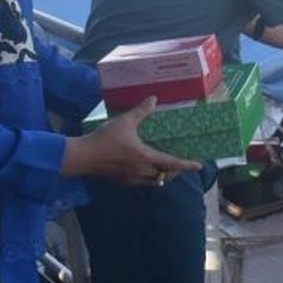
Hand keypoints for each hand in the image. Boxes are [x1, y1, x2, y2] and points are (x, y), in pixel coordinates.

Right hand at [63, 97, 201, 184]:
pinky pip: (141, 183)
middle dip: (174, 172)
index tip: (199, 166)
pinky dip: (147, 178)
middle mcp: (142, 172)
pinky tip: (142, 170)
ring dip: (161, 176)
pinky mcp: (121, 182)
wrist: (83, 157)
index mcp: (146, 158)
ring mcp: (131, 179)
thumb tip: (153, 99)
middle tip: (179, 165)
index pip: (173, 163)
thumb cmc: (105, 139)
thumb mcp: (125, 122)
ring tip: (163, 168)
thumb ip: (141, 111)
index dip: (187, 165)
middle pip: (165, 176)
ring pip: (153, 182)